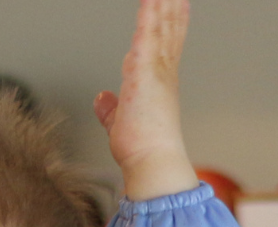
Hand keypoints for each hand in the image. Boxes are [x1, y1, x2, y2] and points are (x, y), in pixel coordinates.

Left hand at [93, 0, 196, 200]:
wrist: (152, 160)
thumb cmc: (140, 148)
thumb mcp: (119, 123)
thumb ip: (111, 109)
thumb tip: (102, 99)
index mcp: (159, 83)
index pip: (167, 46)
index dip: (172, 24)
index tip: (176, 5)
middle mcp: (162, 72)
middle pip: (168, 29)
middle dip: (171, 6)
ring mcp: (156, 69)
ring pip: (160, 25)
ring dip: (161, 4)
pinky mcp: (143, 70)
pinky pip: (145, 32)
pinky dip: (147, 12)